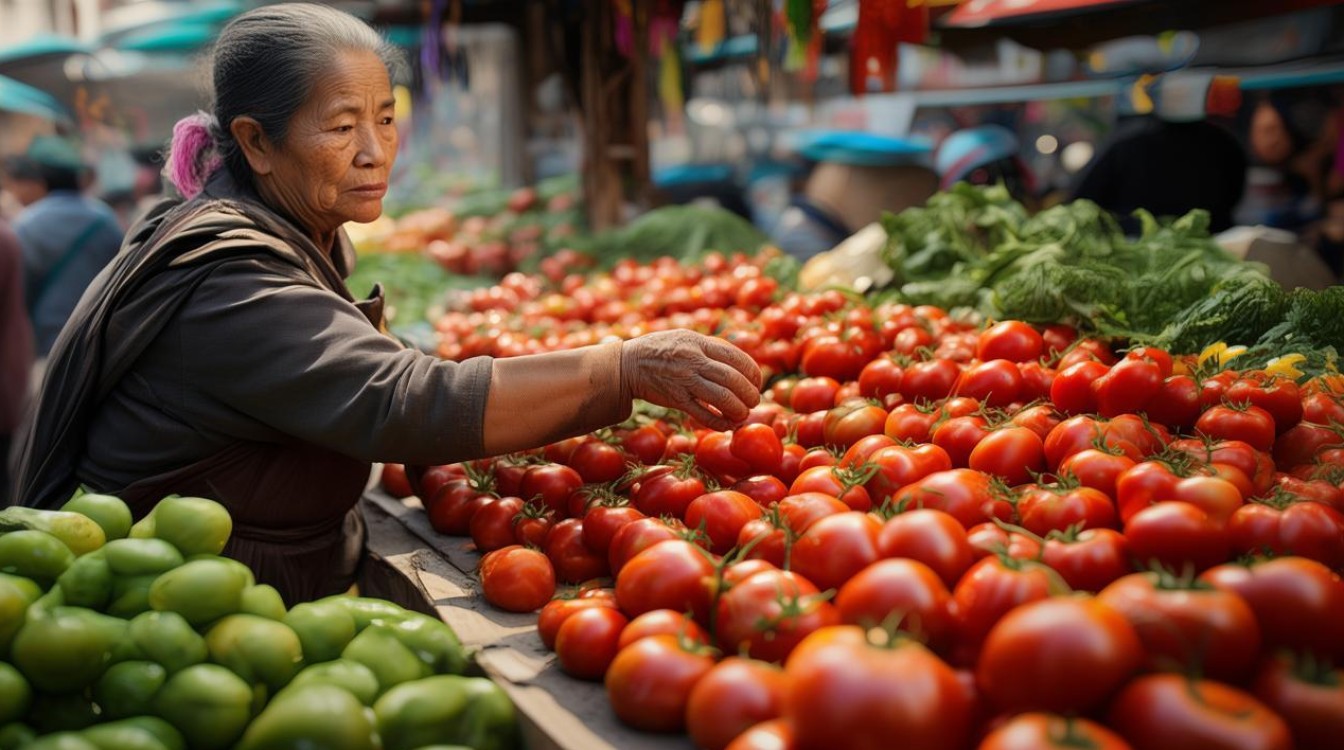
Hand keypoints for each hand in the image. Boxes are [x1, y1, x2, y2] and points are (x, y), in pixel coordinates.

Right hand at [621, 330, 762, 430]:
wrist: (628, 364)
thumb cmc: (660, 351)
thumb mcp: (686, 338)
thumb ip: (710, 348)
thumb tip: (739, 363)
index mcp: (698, 342)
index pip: (736, 356)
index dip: (753, 372)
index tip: (757, 382)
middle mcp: (693, 359)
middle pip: (732, 378)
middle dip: (749, 393)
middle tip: (754, 401)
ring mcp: (684, 380)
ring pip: (721, 397)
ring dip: (738, 409)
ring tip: (743, 414)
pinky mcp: (675, 398)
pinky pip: (702, 414)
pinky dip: (719, 422)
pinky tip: (728, 425)